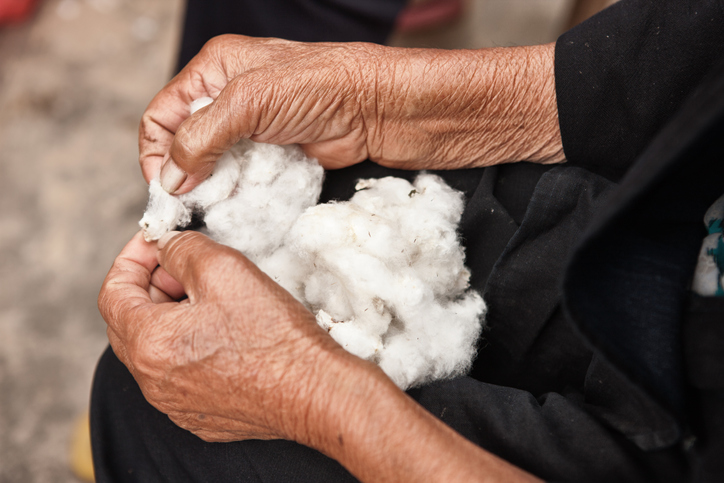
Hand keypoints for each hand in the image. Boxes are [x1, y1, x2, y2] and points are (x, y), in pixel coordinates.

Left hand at [99, 231, 540, 481]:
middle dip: (169, 274)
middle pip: (143, 314)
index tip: (170, 230)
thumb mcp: (239, 276)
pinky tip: (251, 312)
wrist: (345, 403)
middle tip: (204, 247)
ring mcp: (195, 400)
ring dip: (195, 301)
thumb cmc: (297, 344)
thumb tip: (181, 241)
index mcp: (158, 348)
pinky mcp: (226, 406)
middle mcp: (167, 382)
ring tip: (232, 273)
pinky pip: (204, 359)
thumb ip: (194, 251)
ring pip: (174, 337)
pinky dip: (216, 330)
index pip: (117, 289)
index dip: (139, 252)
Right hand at [140, 35, 563, 193]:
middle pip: (186, 143)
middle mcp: (231, 98)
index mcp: (215, 71)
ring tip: (219, 206)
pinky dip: (242, 195)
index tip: (166, 188)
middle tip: (191, 205)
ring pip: (216, 166)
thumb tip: (170, 177)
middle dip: (185, 175)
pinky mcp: (278, 155)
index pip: (163, 115)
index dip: (157, 152)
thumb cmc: (321, 88)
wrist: (380, 110)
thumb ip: (200, 137)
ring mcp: (256, 129)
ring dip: (215, 188)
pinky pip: (246, 180)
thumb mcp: (248, 103)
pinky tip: (245, 204)